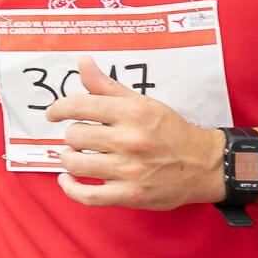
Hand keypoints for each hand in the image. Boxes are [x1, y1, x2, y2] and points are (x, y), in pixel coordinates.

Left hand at [45, 59, 222, 209]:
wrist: (203, 165)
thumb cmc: (170, 132)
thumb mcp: (143, 103)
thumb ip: (107, 86)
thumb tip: (83, 62)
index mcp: (132, 113)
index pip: (80, 106)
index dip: (59, 109)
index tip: (54, 114)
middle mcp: (129, 140)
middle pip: (75, 135)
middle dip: (72, 135)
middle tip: (80, 137)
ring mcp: (128, 170)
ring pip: (76, 163)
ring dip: (69, 159)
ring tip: (76, 155)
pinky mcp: (129, 194)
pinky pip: (88, 196)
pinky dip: (70, 188)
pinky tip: (67, 179)